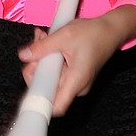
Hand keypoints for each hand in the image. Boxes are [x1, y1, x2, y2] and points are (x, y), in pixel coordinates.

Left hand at [17, 5, 135, 116]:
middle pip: (48, 87)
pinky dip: (51, 57)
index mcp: (76, 81)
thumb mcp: (64, 36)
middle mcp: (77, 86)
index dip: (40, 102)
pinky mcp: (75, 75)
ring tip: (44, 38)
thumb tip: (24, 55)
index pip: (56, 107)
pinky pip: (58, 71)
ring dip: (43, 58)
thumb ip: (42, 47)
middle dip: (37, 67)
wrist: (112, 29)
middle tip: (35, 48)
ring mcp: (76, 82)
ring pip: (51, 76)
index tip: (29, 87)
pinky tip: (49, 41)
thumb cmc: (94, 33)